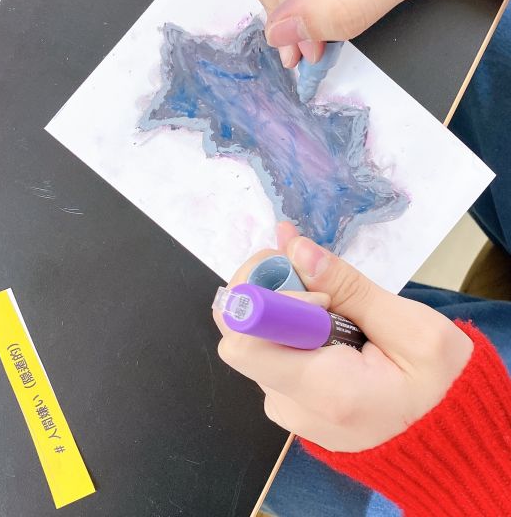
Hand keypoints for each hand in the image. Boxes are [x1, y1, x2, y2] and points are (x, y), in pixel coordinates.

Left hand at [213, 223, 473, 451]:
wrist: (447, 440)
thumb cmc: (442, 385)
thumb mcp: (414, 328)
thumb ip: (349, 286)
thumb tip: (294, 248)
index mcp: (324, 392)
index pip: (242, 344)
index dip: (262, 299)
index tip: (304, 278)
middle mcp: (290, 406)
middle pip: (241, 334)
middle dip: (268, 290)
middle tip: (311, 274)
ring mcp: (285, 409)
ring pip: (254, 340)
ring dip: (281, 308)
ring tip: (330, 305)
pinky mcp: (287, 404)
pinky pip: (268, 355)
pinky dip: (287, 330)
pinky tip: (324, 326)